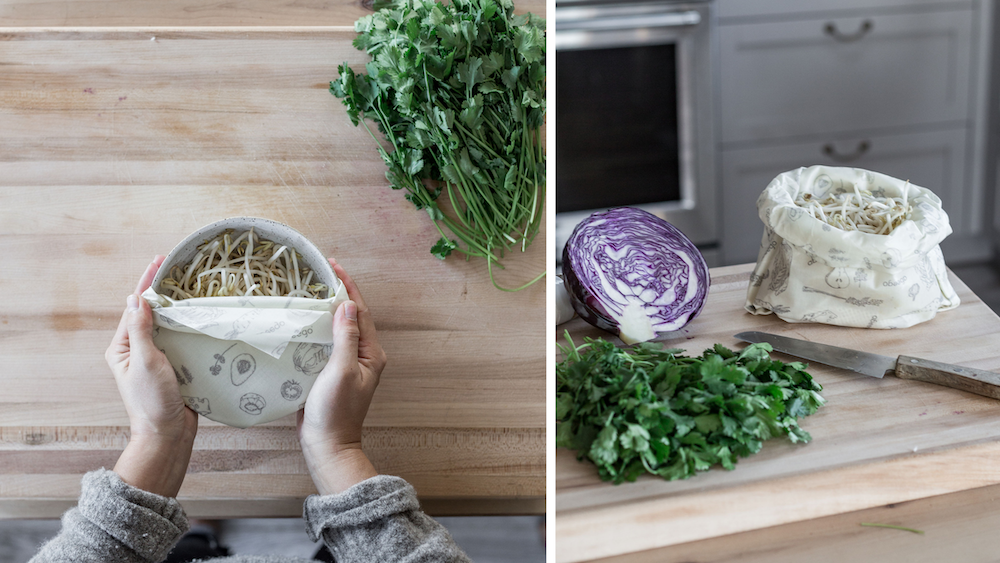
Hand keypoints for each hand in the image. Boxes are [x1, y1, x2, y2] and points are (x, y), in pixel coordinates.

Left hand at [106, 256, 197, 496]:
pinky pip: (182, 340)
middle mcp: (138, 350)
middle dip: (165, 291)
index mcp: (123, 347)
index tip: (160, 261)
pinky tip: (202, 317)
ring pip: (169, 326)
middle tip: (181, 268)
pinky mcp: (176, 367)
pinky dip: (190, 327)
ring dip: (180, 308)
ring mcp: (158, 359)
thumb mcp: (145, 361)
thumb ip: (141, 330)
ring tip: (194, 287)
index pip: (135, 307)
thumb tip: (137, 299)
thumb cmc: (151, 401)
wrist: (167, 434)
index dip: (147, 283)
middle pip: (152, 313)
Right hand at [297, 259, 386, 493]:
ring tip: (308, 290)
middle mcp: (363, 356)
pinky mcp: (331, 373)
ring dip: (325, 310)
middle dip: (336, 293)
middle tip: (318, 273)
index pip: (359, 311)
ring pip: (336, 329)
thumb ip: (345, 338)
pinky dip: (315, 329)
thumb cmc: (336, 412)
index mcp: (371, 353)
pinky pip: (325, 343)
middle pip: (350, 316)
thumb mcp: (341, 371)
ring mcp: (347, 365)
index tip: (333, 266)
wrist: (327, 445)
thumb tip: (347, 306)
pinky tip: (301, 321)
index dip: (347, 287)